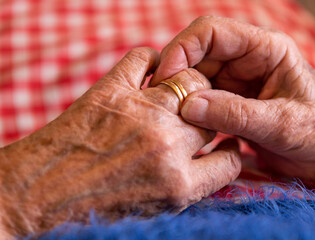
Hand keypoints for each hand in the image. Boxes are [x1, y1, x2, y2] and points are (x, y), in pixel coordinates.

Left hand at [0, 47, 240, 236]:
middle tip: (195, 121)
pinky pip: (143, 58)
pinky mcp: (111, 91)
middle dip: (210, 118)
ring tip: (177, 97)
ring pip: (190, 82)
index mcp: (179, 185)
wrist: (37, 197)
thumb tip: (217, 159)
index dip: (231, 151)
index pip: (231, 160)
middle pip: (213, 116)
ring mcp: (139, 114)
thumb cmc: (94, 211)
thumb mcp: (156, 211)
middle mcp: (165, 147)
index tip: (225, 146)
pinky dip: (152, 61)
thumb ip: (191, 185)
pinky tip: (152, 74)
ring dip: (189, 89)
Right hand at [152, 16, 314, 192]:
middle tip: (162, 104)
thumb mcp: (283, 123)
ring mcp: (240, 84)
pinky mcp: (235, 106)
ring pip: (197, 80)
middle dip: (177, 76)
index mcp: (266, 49)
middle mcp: (249, 61)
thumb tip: (188, 105)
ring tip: (171, 120)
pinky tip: (184, 128)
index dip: (183, 49)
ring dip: (182, 96)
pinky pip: (204, 103)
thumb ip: (236, 114)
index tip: (165, 78)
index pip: (212, 32)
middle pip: (198, 56)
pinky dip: (191, 113)